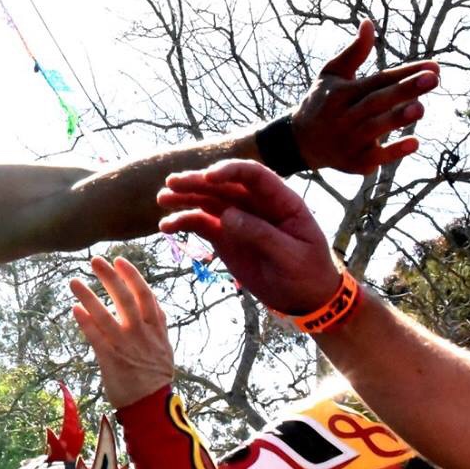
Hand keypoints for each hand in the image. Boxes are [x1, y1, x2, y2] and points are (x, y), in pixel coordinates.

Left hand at [67, 255, 173, 409]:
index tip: (119, 260)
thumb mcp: (165, 347)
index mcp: (157, 329)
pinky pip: (96, 337)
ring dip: (88, 296)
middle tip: (94, 261)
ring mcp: (126, 346)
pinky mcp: (110, 359)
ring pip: (106, 315)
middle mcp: (142, 334)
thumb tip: (155, 304)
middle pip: (125, 299)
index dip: (132, 275)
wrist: (150, 406)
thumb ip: (158, 325)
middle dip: (109, 277)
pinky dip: (85, 322)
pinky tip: (75, 309)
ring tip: (74, 281)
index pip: (145, 295)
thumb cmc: (155, 377)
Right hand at [157, 160, 340, 313]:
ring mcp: (238, 219)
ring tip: (162, 199)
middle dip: (198, 181)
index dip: (231, 171)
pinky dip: (184, 222)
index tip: (208, 177)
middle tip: (172, 183)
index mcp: (280, 200)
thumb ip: (262, 235)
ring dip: (185, 197)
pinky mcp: (225, 236)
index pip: (254, 175)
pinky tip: (166, 227)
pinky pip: (201, 224)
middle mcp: (256, 204)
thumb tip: (227, 216)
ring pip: (208, 201)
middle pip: (224, 185)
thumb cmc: (307, 273)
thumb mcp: (291, 256)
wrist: (304, 298)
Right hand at [289, 19, 438, 174]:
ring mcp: (348, 140)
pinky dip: (393, 151)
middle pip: (377, 101)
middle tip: (433, 79)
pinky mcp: (353, 162)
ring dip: (398, 119)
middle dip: (405, 90)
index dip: (405, 73)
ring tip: (422, 108)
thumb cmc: (323, 101)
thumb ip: (354, 52)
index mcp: (341, 92)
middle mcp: (343, 116)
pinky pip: (375, 157)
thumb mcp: (332, 74)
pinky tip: (414, 143)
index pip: (377, 80)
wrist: (299, 142)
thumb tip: (369, 22)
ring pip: (375, 128)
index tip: (434, 65)